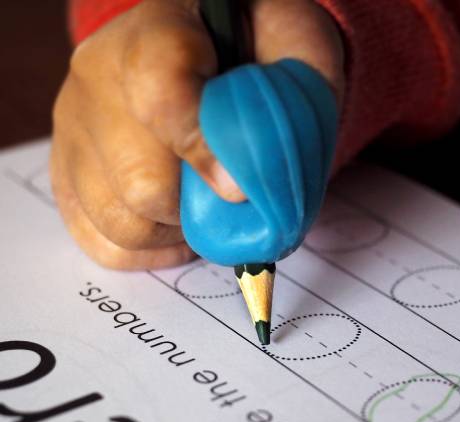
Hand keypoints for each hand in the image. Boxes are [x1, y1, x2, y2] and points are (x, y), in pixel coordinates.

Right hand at [51, 0, 344, 269]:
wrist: (194, 43)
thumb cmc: (247, 48)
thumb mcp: (292, 43)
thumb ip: (295, 95)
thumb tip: (249, 188)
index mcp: (156, 33)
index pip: (161, 95)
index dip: (202, 153)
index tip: (238, 189)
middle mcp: (97, 80)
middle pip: (140, 183)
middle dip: (198, 210)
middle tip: (225, 199)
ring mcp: (75, 129)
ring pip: (120, 222)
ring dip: (174, 233)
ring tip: (197, 208)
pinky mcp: (65, 171)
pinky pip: (100, 241)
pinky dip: (148, 251)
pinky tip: (173, 228)